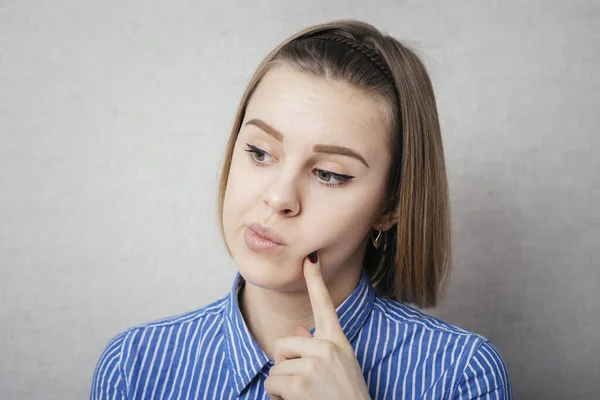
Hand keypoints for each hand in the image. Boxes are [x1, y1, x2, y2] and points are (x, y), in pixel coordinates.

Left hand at [264, 252, 370, 399]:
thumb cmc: (346, 398)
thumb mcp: (337, 369)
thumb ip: (315, 350)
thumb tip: (296, 332)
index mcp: (338, 342)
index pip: (325, 305)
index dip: (316, 279)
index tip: (311, 257)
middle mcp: (328, 348)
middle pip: (283, 343)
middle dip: (284, 366)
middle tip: (304, 385)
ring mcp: (315, 364)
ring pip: (275, 367)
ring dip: (281, 387)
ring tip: (304, 398)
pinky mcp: (302, 383)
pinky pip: (272, 383)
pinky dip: (276, 398)